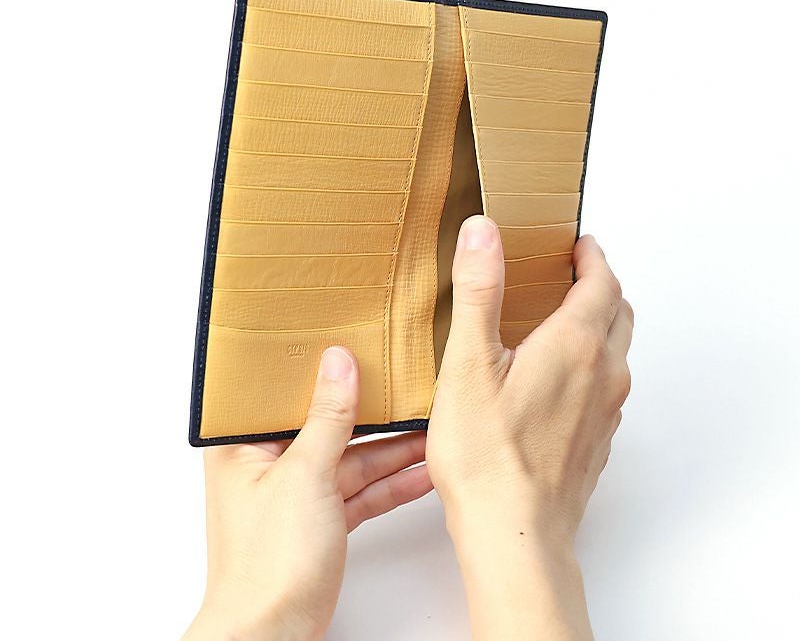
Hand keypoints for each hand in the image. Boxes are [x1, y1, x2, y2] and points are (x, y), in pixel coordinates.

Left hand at [184, 347, 432, 640]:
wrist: (272, 636)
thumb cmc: (267, 564)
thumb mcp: (305, 474)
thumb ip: (327, 415)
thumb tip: (339, 363)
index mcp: (243, 446)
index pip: (283, 392)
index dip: (318, 367)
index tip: (353, 342)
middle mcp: (267, 466)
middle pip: (325, 423)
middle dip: (368, 410)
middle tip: (403, 384)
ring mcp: (296, 494)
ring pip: (350, 458)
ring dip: (390, 449)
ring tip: (430, 426)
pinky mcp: (319, 522)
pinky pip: (359, 491)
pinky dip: (390, 484)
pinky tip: (422, 472)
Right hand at [427, 216, 632, 639]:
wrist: (516, 535)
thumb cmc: (488, 455)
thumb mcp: (469, 362)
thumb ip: (479, 291)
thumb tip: (484, 232)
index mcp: (576, 345)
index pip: (603, 282)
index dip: (593, 257)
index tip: (579, 244)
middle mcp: (603, 375)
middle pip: (619, 313)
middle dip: (601, 286)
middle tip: (573, 274)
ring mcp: (605, 412)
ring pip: (617, 352)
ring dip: (599, 325)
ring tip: (561, 321)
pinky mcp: (597, 442)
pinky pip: (606, 388)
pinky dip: (593, 365)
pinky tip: (556, 380)